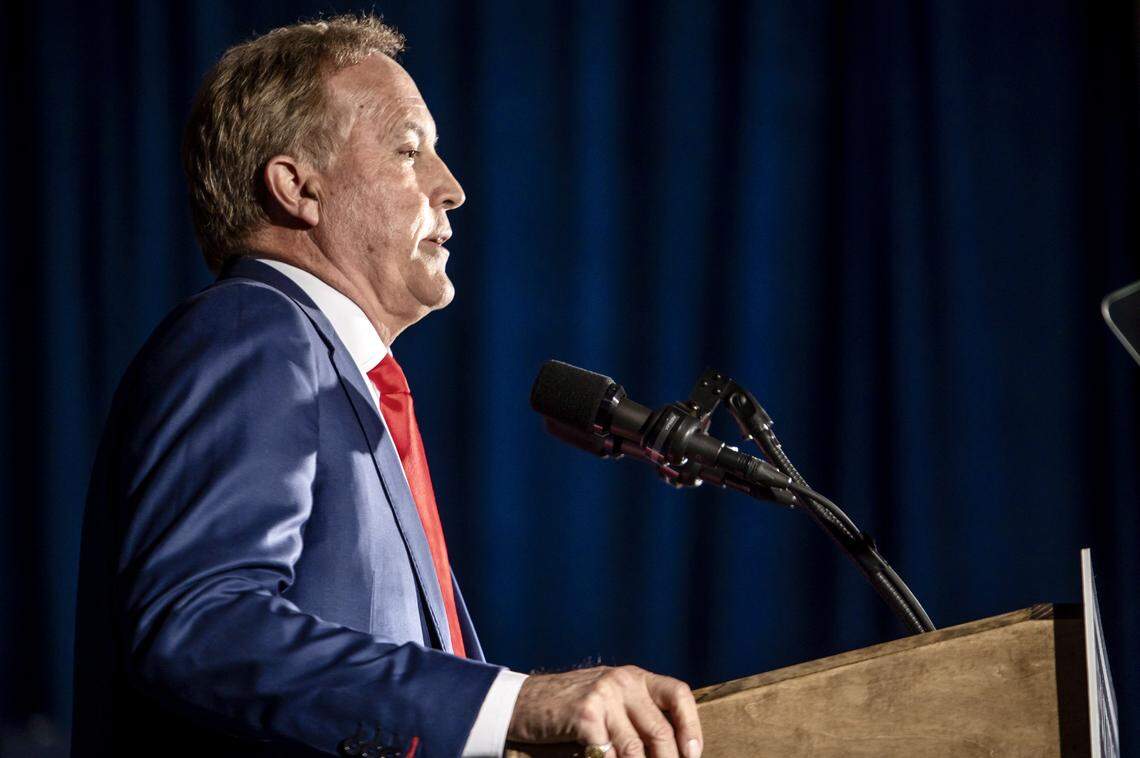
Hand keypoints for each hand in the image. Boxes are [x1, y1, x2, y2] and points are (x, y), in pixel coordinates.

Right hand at [507, 665, 702, 757]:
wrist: (520, 703)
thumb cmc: (569, 710)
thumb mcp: (608, 701)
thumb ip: (635, 716)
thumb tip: (670, 750)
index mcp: (634, 677)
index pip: (678, 694)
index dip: (691, 726)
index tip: (693, 754)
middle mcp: (623, 681)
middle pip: (661, 731)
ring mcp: (604, 696)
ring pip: (636, 750)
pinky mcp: (585, 715)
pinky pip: (610, 754)